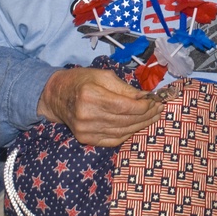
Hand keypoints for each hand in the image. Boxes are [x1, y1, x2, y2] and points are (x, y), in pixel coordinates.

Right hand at [37, 67, 162, 146]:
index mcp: (90, 96)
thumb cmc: (81, 81)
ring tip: (153, 117)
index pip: (124, 106)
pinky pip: (114, 140)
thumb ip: (124, 88)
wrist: (56, 96)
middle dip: (146, 115)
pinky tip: (138, 126)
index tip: (156, 101)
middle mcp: (87, 116)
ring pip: (122, 131)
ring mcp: (85, 131)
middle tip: (159, 108)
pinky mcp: (86, 139)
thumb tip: (145, 97)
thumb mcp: (103, 76)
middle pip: (125, 120)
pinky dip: (128, 133)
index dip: (143, 106)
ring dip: (141, 125)